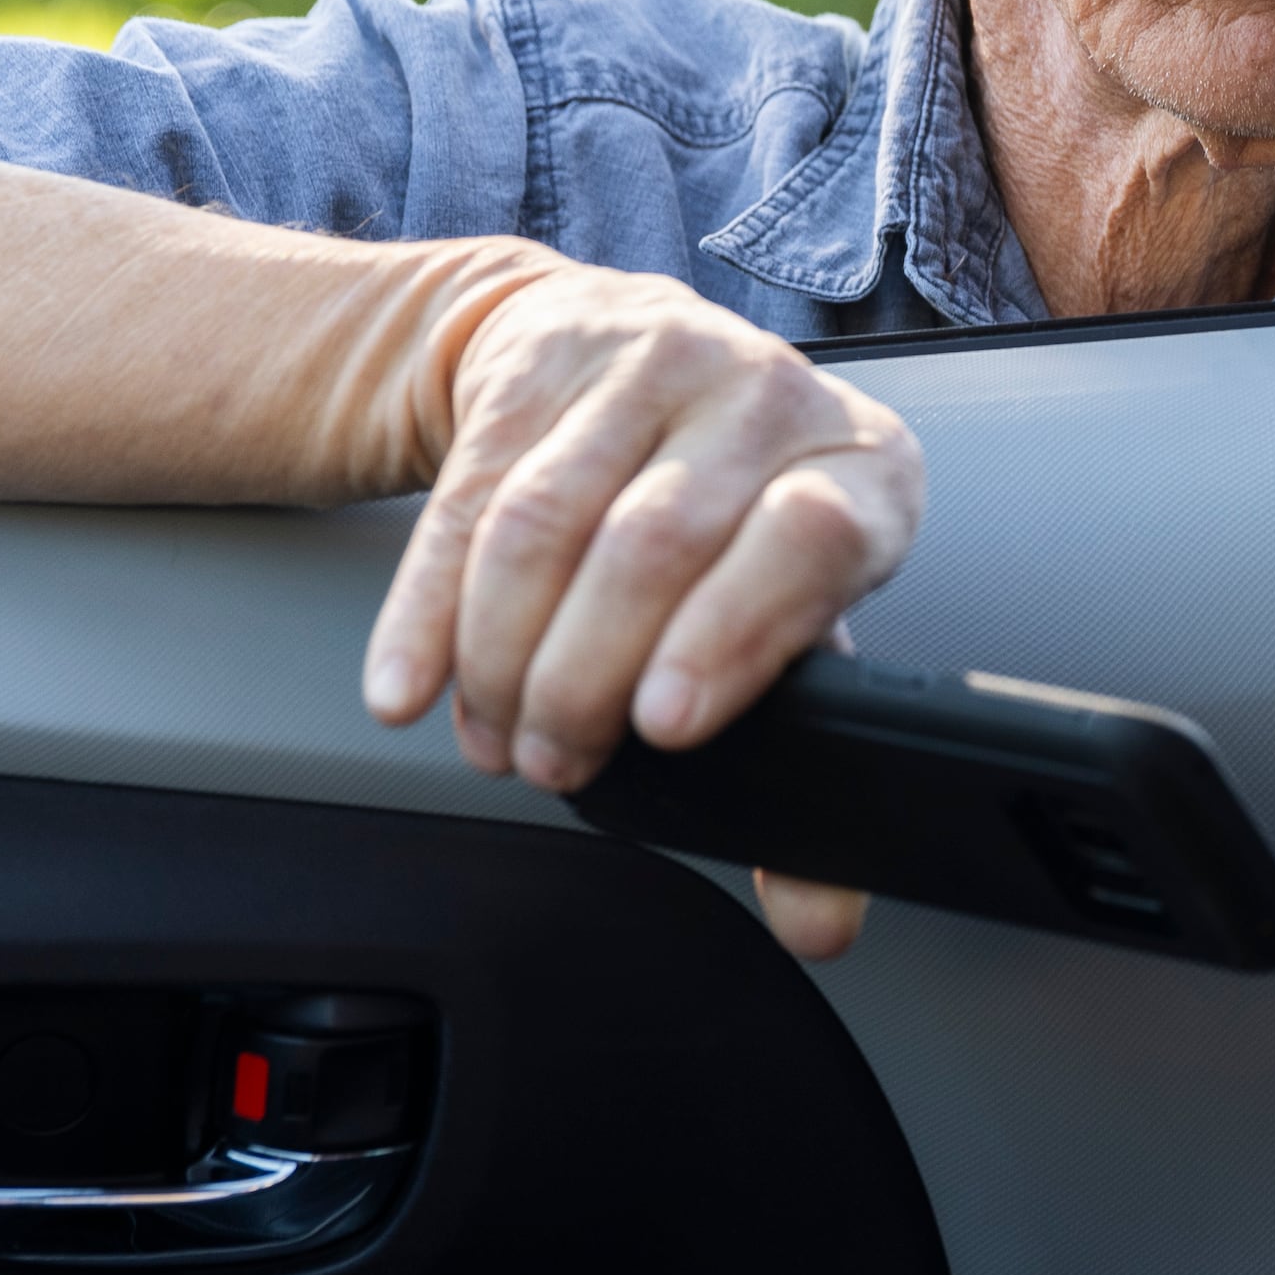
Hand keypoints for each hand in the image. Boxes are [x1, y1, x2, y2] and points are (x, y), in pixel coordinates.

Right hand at [359, 268, 921, 970]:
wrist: (620, 351)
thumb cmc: (732, 516)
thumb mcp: (790, 613)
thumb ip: (807, 770)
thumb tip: (821, 923)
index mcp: (862, 467)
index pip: (812, 539)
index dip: (732, 636)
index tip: (663, 726)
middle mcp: (764, 397)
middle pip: (654, 545)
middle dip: (585, 678)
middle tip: (555, 762)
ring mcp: (647, 362)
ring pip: (545, 525)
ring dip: (503, 656)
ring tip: (498, 738)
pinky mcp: (537, 361)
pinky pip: (465, 501)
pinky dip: (427, 612)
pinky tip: (412, 689)